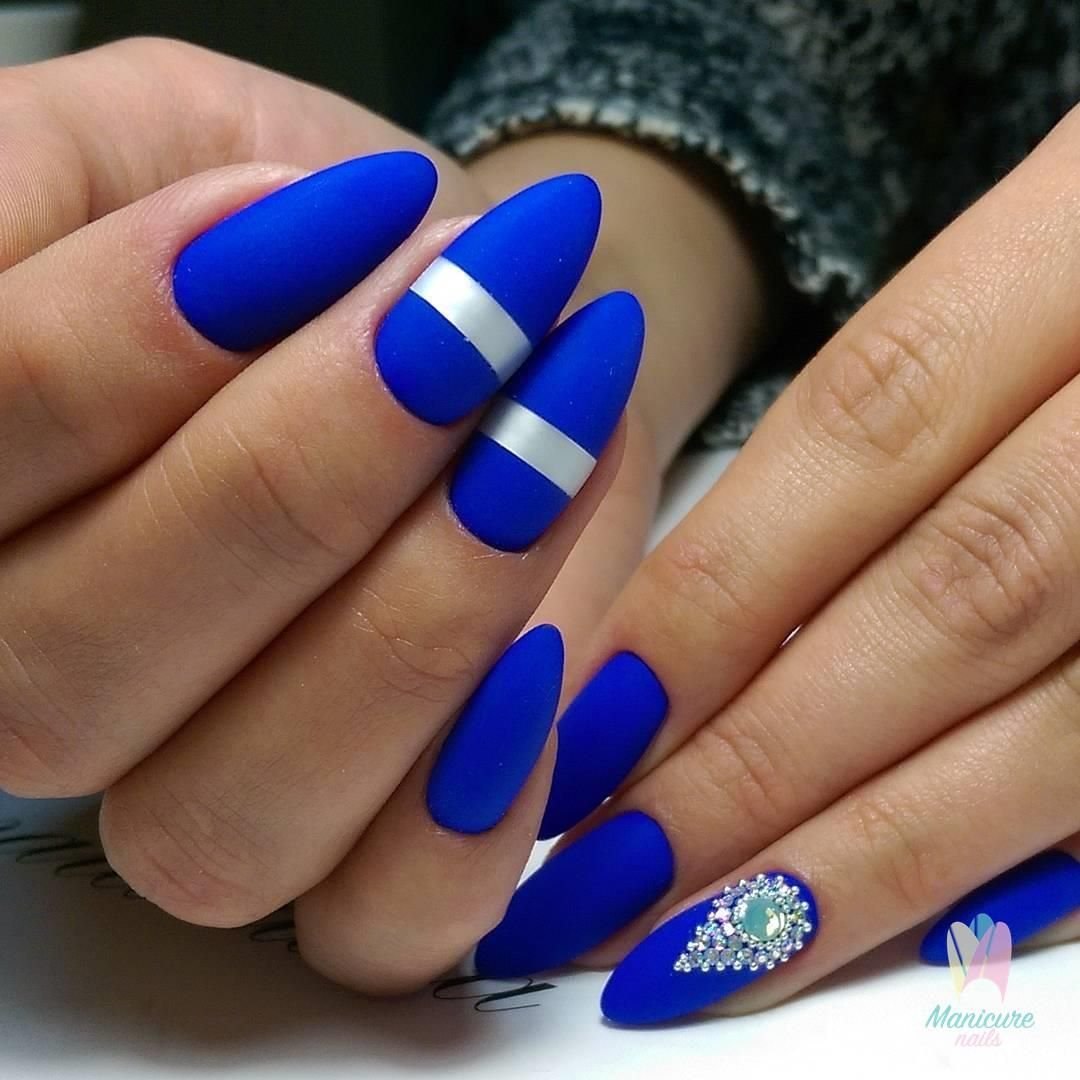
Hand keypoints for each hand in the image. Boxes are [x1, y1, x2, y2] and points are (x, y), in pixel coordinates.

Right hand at [0, 38, 638, 992]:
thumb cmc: (326, 229)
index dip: (125, 342)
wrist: (477, 308)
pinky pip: (380, 918)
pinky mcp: (357, 858)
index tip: (320, 220)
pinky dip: (468, 811)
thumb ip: (65, 185)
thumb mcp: (175, 135)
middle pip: (83, 664)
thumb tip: (173, 264)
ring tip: (534, 448)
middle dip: (301, 479)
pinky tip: (540, 659)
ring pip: (229, 820)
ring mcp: (195, 792)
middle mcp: (48, 678)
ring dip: (409, 628)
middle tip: (460, 323)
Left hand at [469, 105, 1079, 1021]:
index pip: (865, 424)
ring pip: (1058, 728)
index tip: (585, 726)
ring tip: (695, 947)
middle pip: (952, 597)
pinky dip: (999, 865)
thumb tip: (671, 628)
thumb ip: (881, 414)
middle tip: (601, 875)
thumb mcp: (1021, 257)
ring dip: (858, 856)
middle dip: (759, 761)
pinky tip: (865, 920)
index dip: (716, 590)